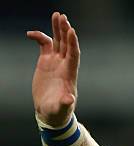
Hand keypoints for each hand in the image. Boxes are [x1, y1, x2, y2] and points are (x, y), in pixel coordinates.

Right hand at [27, 12, 79, 126]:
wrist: (50, 112)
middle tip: (62, 17)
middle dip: (65, 31)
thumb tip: (70, 99)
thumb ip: (65, 103)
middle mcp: (64, 66)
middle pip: (67, 44)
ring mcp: (56, 63)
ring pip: (58, 42)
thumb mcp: (61, 109)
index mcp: (69, 74)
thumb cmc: (58, 112)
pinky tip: (30, 34)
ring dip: (57, 29)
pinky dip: (39, 38)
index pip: (73, 55)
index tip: (72, 31)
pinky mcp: (46, 62)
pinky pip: (44, 46)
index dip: (73, 43)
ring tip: (56, 15)